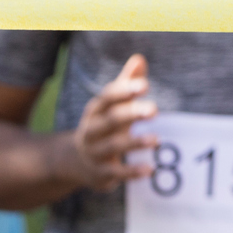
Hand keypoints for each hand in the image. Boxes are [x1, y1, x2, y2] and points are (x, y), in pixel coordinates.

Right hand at [70, 54, 155, 190]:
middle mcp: (92, 130)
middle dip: (131, 114)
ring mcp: (94, 153)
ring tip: (156, 140)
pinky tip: (150, 169)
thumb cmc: (104, 125)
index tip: (145, 85)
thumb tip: (139, 59)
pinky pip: (116, 172)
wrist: (75, 161)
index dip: (124, 91)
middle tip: (155, 110)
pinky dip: (132, 171)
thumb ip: (126, 84)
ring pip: (113, 146)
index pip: (107, 97)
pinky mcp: (100, 173)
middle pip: (110, 120)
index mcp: (95, 110)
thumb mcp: (112, 105)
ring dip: (134, 143)